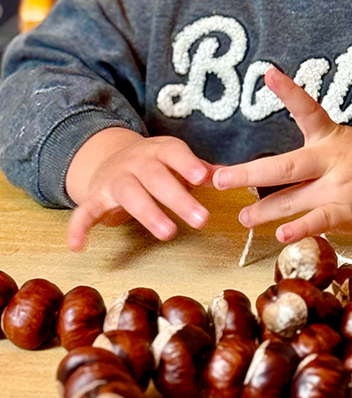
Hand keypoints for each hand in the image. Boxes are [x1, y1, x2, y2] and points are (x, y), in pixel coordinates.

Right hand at [66, 127, 215, 250]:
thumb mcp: (176, 160)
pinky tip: (78, 246)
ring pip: (130, 194)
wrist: (110, 158)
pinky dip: (79, 227)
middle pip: (157, 178)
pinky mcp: (96, 197)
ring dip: (149, 213)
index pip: (174, 152)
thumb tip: (228, 175)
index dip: (187, 164)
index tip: (204, 178)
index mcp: (159, 151)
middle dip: (178, 198)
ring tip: (168, 234)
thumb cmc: (155, 164)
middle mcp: (136, 162)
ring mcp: (115, 179)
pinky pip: (85, 211)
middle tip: (202, 220)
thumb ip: (200, 169)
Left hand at [213, 68, 351, 242]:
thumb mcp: (345, 145)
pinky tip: (281, 235)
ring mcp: (340, 187)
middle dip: (248, 173)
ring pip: (294, 199)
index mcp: (330, 137)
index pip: (307, 109)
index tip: (268, 72)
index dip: (287, 90)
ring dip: (264, 210)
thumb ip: (312, 159)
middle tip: (218, 178)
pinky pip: (320, 221)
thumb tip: (271, 173)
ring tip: (242, 217)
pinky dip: (300, 229)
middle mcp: (332, 159)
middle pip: (284, 166)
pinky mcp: (350, 212)